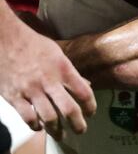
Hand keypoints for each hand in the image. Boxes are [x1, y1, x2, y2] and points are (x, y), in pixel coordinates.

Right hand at [0, 17, 95, 139]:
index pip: (83, 91)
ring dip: (57, 129)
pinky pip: (28, 117)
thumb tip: (86, 85)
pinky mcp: (15, 96)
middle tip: (81, 129)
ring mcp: (31, 90)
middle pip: (68, 109)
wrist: (7, 41)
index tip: (91, 112)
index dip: (90, 105)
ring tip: (61, 134)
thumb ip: (71, 72)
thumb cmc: (34, 45)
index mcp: (63, 68)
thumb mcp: (58, 54)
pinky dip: (35, 125)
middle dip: (77, 123)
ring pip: (49, 117)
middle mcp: (49, 81)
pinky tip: (39, 126)